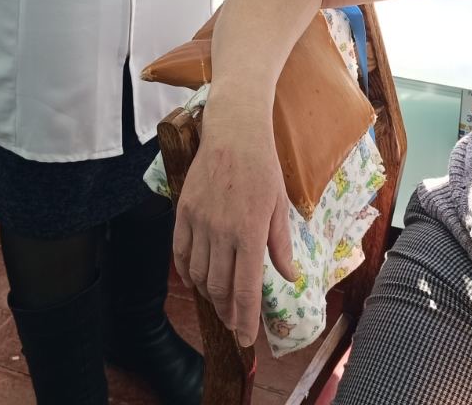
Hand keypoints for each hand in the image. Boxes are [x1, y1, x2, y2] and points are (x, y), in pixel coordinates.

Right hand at [172, 94, 299, 346]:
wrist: (233, 132)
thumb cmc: (263, 168)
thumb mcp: (280, 206)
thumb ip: (280, 245)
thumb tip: (289, 277)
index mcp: (249, 232)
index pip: (245, 289)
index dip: (244, 319)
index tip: (245, 339)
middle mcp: (221, 232)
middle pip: (220, 288)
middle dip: (227, 311)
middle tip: (234, 321)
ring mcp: (199, 222)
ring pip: (199, 275)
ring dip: (209, 294)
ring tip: (219, 302)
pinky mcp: (183, 212)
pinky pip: (181, 253)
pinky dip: (188, 273)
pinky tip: (197, 280)